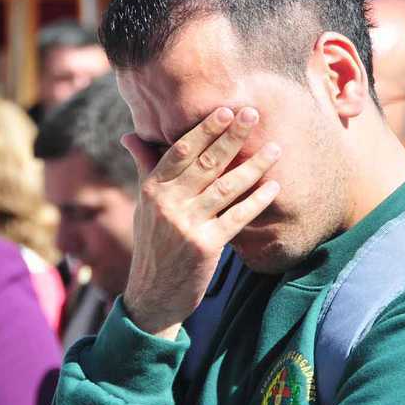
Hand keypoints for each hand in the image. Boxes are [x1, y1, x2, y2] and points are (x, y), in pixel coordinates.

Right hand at [121, 107, 280, 339]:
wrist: (152, 295)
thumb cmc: (152, 244)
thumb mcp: (144, 205)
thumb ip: (144, 167)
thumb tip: (129, 136)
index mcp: (152, 188)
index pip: (180, 150)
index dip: (204, 129)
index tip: (226, 110)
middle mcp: (167, 203)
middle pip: (206, 162)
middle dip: (231, 136)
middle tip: (253, 113)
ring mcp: (186, 224)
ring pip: (226, 187)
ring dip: (253, 165)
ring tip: (275, 147)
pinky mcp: (206, 246)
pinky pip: (237, 217)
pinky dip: (257, 201)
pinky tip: (274, 187)